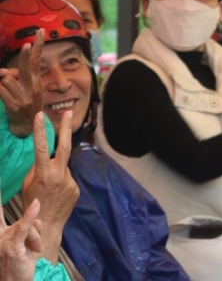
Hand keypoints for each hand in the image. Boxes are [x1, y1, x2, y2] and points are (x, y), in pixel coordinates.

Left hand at [0, 30, 44, 137]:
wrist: (27, 127)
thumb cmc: (24, 103)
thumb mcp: (24, 90)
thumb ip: (14, 76)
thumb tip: (2, 72)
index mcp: (36, 82)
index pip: (37, 60)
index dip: (38, 46)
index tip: (40, 32)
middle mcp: (33, 88)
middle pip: (27, 67)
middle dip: (26, 56)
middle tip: (27, 45)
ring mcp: (25, 97)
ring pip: (7, 80)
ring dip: (2, 84)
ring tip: (7, 93)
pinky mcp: (15, 106)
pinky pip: (1, 91)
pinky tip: (4, 98)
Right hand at [0, 192, 41, 280]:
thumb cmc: (20, 263)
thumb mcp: (27, 242)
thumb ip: (29, 225)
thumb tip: (35, 210)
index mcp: (0, 232)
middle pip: (6, 216)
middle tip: (6, 195)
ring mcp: (3, 241)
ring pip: (28, 225)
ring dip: (36, 238)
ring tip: (33, 250)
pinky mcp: (12, 247)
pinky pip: (24, 227)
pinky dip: (30, 216)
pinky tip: (35, 204)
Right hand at [21, 111, 78, 264]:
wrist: (47, 227)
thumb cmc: (32, 205)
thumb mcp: (27, 185)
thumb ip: (37, 168)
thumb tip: (44, 156)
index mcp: (44, 175)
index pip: (42, 148)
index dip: (40, 131)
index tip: (40, 115)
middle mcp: (60, 176)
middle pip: (65, 147)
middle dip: (66, 128)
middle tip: (68, 112)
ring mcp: (71, 181)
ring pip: (63, 169)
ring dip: (56, 173)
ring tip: (48, 189)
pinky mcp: (76, 188)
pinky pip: (67, 179)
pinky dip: (60, 183)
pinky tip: (55, 195)